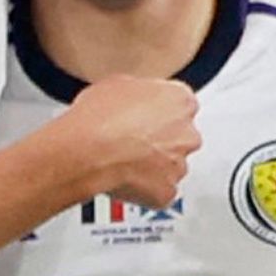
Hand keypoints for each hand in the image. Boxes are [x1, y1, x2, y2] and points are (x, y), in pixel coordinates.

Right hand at [55, 77, 200, 208]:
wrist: (87, 152)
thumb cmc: (99, 118)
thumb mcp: (118, 84)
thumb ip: (140, 91)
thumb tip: (135, 96)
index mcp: (180, 100)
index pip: (180, 104)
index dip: (159, 112)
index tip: (147, 116)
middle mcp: (187, 133)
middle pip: (180, 137)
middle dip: (161, 140)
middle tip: (134, 140)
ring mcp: (179, 164)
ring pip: (170, 165)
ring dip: (154, 164)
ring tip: (125, 160)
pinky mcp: (168, 191)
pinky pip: (160, 190)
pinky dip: (146, 187)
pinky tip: (126, 177)